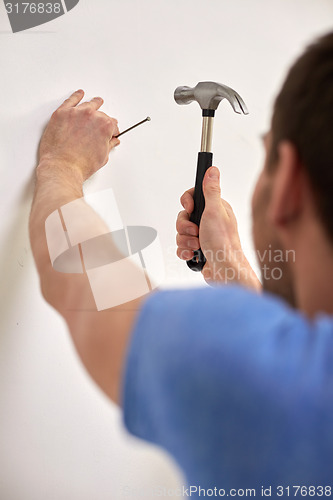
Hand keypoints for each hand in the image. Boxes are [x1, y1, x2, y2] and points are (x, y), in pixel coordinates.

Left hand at [38, 90, 119, 180]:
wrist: (61, 168)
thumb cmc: (80, 165)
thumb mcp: (102, 157)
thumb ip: (109, 145)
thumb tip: (112, 142)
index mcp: (105, 126)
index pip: (112, 124)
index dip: (112, 130)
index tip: (111, 133)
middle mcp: (92, 116)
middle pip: (100, 114)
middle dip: (102, 120)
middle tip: (100, 125)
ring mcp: (76, 113)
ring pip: (87, 105)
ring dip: (93, 104)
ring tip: (96, 103)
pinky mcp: (61, 113)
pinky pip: (71, 100)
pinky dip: (76, 96)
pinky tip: (79, 94)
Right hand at [176, 166, 260, 289]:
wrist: (225, 270)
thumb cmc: (224, 243)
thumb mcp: (215, 211)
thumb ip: (211, 190)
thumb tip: (212, 170)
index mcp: (215, 209)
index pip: (194, 197)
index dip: (187, 203)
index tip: (190, 210)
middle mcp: (209, 221)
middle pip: (183, 216)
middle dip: (184, 227)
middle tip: (195, 232)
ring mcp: (203, 236)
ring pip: (181, 233)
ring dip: (186, 241)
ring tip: (197, 246)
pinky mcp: (198, 249)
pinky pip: (182, 246)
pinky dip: (185, 251)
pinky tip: (194, 254)